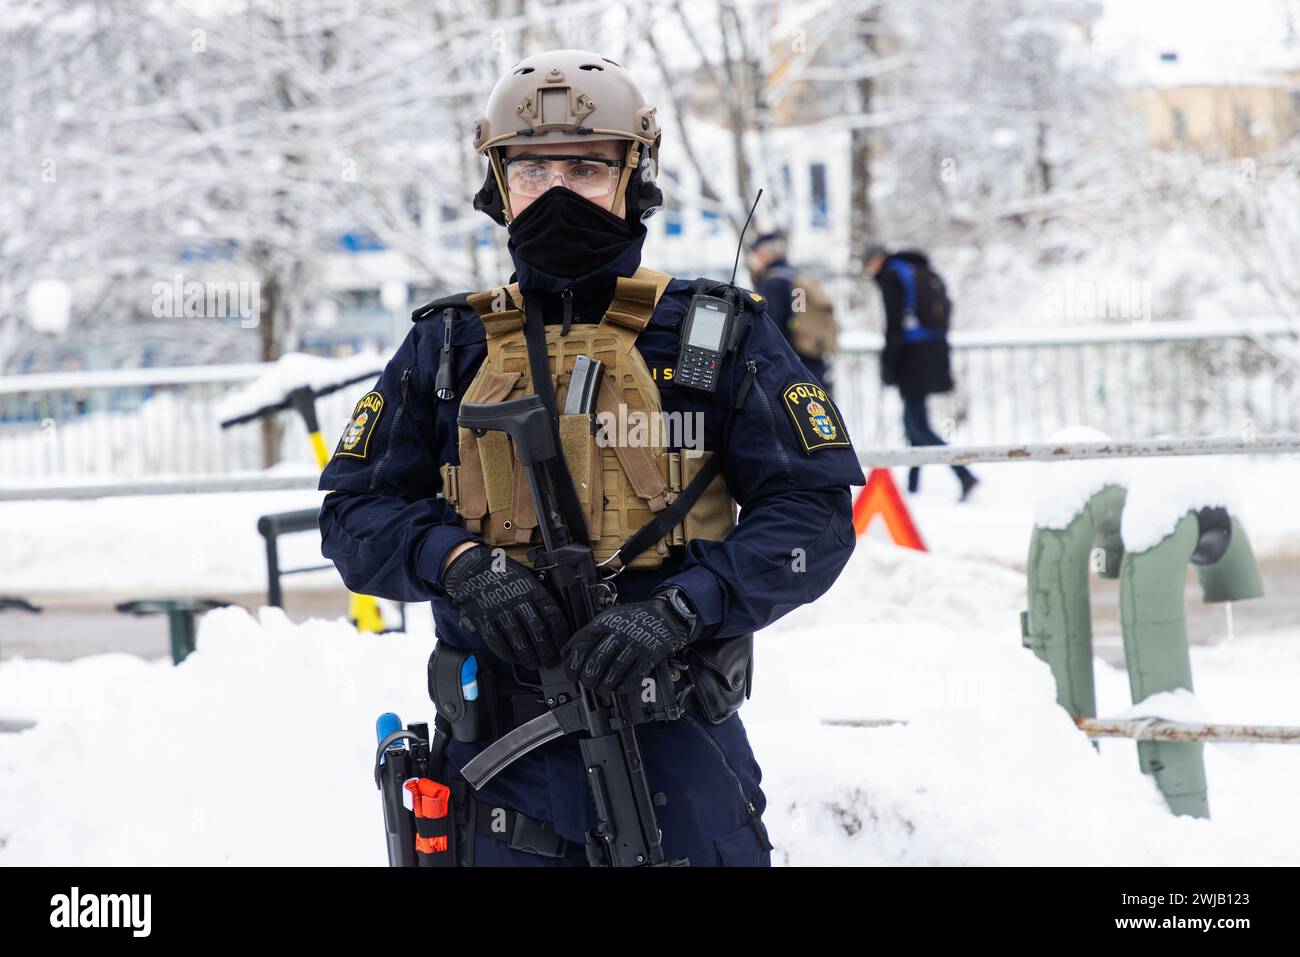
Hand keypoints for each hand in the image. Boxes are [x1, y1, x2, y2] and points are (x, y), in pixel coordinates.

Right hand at [440, 544, 569, 668]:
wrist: (472, 567)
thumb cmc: (503, 575)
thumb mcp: (526, 578)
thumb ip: (538, 597)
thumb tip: (554, 622)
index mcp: (532, 589)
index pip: (553, 614)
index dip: (560, 634)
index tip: (563, 646)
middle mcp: (517, 599)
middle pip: (538, 631)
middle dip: (547, 651)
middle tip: (551, 661)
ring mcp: (499, 609)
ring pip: (519, 640)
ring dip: (529, 656)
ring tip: (534, 664)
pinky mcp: (483, 618)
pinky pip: (497, 642)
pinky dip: (507, 654)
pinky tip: (513, 659)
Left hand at [565, 589, 698, 694]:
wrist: (664, 615)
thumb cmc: (633, 619)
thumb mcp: (608, 618)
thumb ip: (587, 634)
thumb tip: (566, 652)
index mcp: (606, 622)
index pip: (583, 643)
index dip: (574, 662)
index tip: (572, 674)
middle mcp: (620, 632)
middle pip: (597, 660)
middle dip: (588, 677)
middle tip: (587, 683)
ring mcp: (636, 644)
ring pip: (614, 671)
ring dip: (605, 685)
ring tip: (601, 689)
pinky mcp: (650, 656)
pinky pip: (634, 676)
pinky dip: (624, 686)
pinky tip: (619, 687)